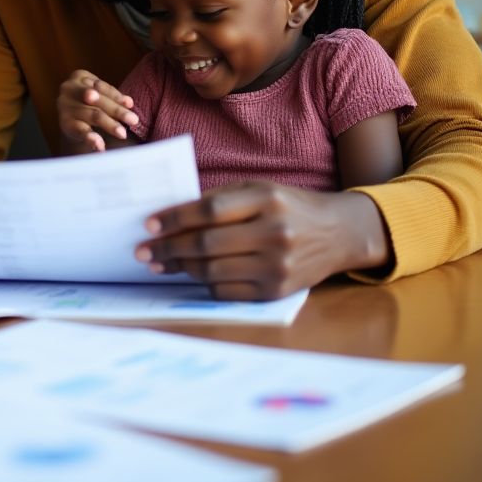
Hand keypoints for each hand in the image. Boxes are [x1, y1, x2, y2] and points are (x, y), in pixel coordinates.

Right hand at [57, 69, 138, 151]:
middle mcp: (69, 89)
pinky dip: (91, 138)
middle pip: (97, 100)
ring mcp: (65, 106)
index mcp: (79, 77)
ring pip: (92, 114)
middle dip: (116, 110)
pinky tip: (101, 145)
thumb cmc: (89, 105)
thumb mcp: (100, 96)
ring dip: (109, 124)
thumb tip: (129, 103)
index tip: (130, 105)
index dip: (116, 96)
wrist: (72, 123)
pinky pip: (80, 130)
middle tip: (133, 120)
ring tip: (122, 134)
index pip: (101, 86)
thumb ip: (112, 98)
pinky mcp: (64, 124)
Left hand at [135, 181, 390, 299]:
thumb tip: (170, 217)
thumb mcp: (258, 190)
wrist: (338, 232)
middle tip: (143, 251)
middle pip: (207, 243)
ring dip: (181, 268)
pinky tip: (191, 275)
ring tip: (160, 262)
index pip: (209, 210)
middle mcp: (274, 232)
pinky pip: (227, 291)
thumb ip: (219, 200)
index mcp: (266, 199)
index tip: (149, 225)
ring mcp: (277, 265)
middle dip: (169, 248)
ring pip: (213, 270)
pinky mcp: (276, 291)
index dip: (174, 219)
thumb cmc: (288, 205)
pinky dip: (204, 283)